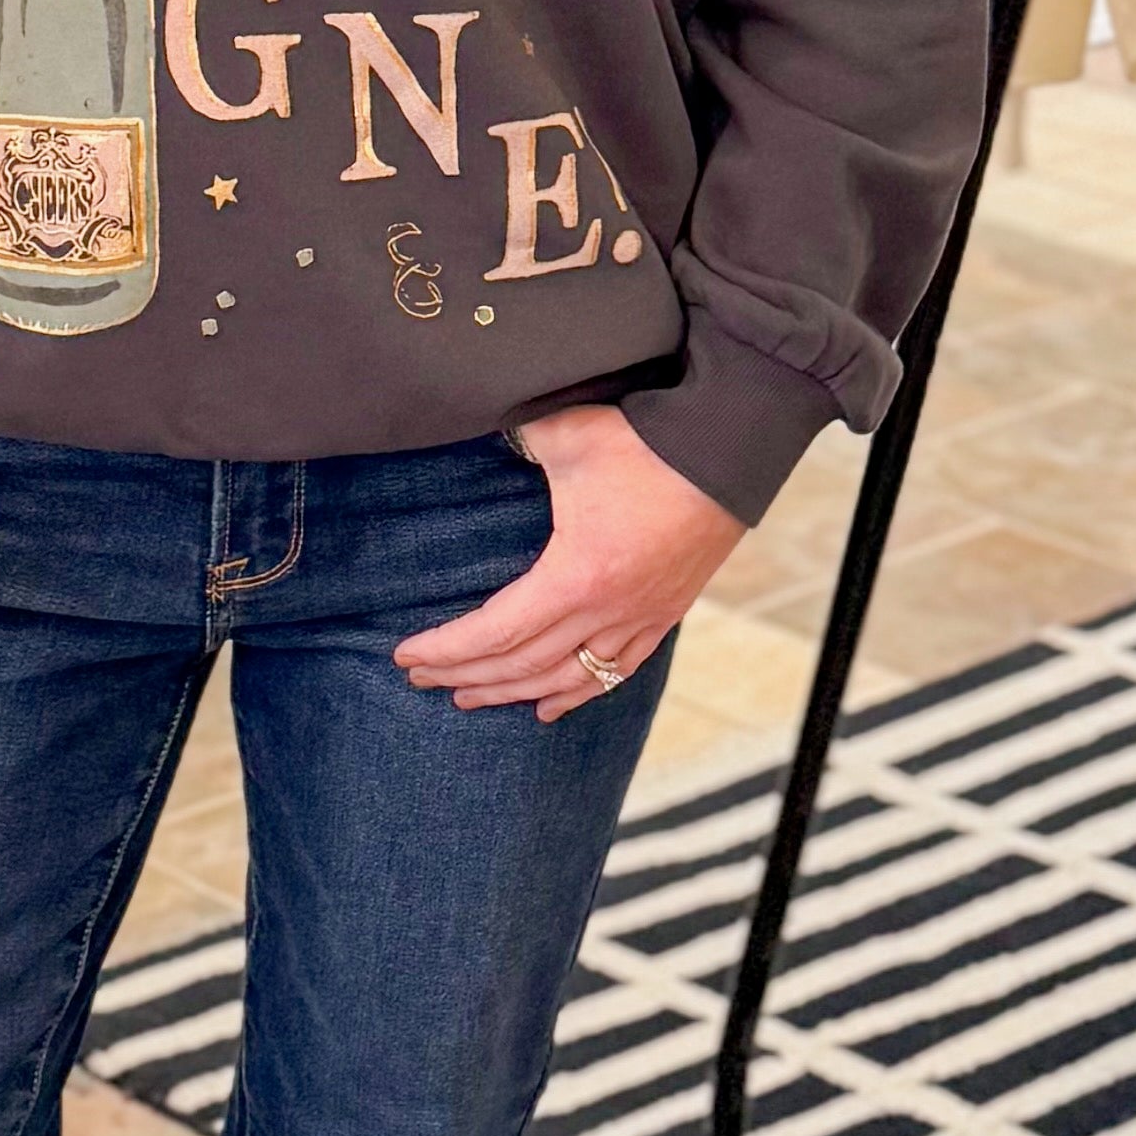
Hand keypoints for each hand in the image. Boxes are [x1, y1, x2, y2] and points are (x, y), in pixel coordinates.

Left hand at [396, 406, 741, 720]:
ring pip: (565, 678)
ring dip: (511, 692)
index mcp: (576, 575)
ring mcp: (640, 618)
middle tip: (422, 679)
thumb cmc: (648, 441)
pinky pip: (614, 672)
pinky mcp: (664, 613)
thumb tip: (477, 429)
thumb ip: (514, 438)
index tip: (406, 656)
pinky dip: (575, 693)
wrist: (730, 452)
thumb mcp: (567, 434)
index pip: (495, 632)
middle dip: (465, 675)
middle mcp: (607, 611)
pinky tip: (548, 707)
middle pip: (522, 664)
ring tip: (468, 698)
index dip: (446, 650)